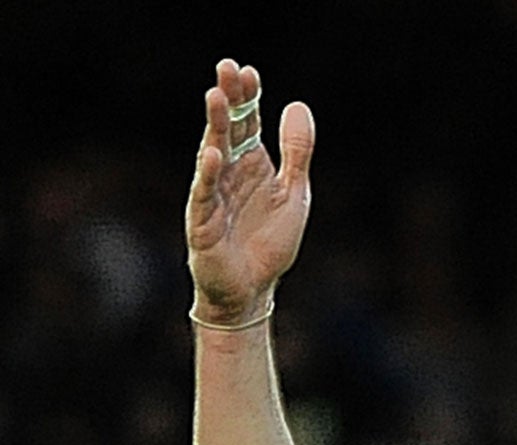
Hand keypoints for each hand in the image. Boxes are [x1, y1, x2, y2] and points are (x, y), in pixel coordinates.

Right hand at [186, 58, 314, 324]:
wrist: (253, 289)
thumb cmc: (268, 242)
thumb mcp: (293, 193)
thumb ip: (296, 153)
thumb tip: (297, 105)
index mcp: (251, 164)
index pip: (247, 122)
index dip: (248, 97)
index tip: (248, 71)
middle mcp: (229, 173)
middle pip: (227, 129)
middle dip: (228, 99)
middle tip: (226, 68)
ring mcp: (213, 195)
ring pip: (212, 153)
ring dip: (214, 126)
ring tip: (217, 96)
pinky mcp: (204, 222)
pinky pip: (205, 194)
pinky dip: (209, 174)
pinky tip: (213, 154)